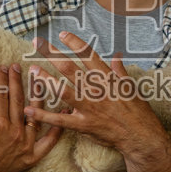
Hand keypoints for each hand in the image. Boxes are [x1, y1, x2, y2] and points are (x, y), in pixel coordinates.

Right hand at [0, 63, 61, 171]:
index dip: (2, 78)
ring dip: (39, 95)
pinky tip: (64, 110)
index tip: (4, 67)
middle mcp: (14, 133)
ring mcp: (25, 145)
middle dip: (17, 81)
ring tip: (41, 78)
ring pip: (36, 115)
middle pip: (18, 100)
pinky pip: (49, 141)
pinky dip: (58, 127)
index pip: (1, 94)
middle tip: (18, 67)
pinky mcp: (32, 156)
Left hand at [24, 32, 168, 159]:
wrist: (141, 137)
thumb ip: (119, 71)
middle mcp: (96, 90)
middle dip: (51, 54)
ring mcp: (88, 108)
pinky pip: (59, 120)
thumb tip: (116, 56)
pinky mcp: (83, 125)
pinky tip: (29, 109)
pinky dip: (43, 115)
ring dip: (45, 80)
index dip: (74, 43)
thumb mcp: (131, 87)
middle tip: (37, 43)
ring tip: (33, 70)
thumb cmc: (138, 112)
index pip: (88, 55)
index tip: (62, 34)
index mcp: (107, 79)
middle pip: (70, 68)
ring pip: (62, 90)